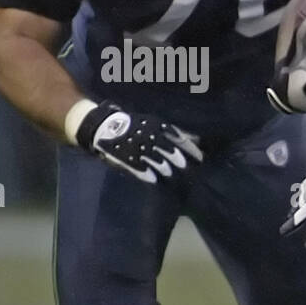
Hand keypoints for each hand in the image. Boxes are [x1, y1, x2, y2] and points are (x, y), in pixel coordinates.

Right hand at [74, 100, 201, 182]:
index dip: (191, 150)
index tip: (200, 159)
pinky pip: (143, 170)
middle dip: (180, 161)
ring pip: (159, 163)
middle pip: (171, 153)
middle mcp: (151, 137)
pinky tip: (155, 180)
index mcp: (158, 126)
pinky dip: (150, 176)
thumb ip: (175, 133)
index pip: (180, 139)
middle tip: (187, 168)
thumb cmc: (136, 125)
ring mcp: (139, 149)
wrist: (105, 126)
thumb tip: (197, 140)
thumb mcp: (156, 124)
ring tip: (171, 175)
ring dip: (167, 170)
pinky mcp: (129, 159)